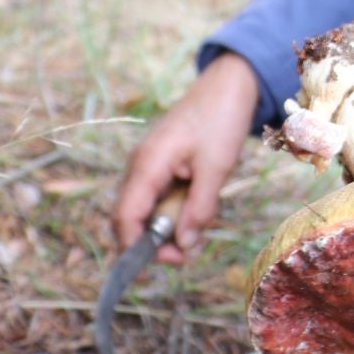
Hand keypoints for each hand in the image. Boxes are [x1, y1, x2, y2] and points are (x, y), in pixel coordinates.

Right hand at [112, 52, 257, 262]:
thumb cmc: (221, 119)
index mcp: (147, 164)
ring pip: (147, 208)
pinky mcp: (161, 163)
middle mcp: (140, 165)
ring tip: (198, 227)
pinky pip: (160, 195)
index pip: (125, 217)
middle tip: (187, 252)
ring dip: (168, 225)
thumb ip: (198, 209)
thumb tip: (182, 246)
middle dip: (154, 241)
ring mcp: (149, 164)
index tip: (155, 269)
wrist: (229, 83)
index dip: (133, 249)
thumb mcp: (216, 168)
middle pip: (131, 217)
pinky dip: (175, 208)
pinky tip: (198, 205)